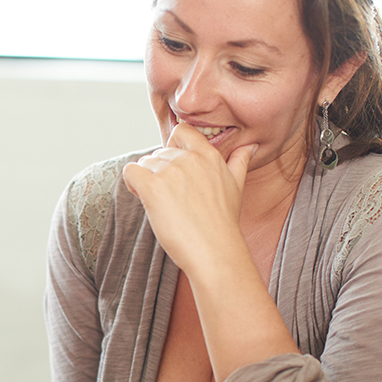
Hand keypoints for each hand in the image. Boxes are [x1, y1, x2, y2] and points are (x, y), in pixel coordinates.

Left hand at [121, 123, 257, 274]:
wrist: (214, 251)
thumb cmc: (223, 223)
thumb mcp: (236, 186)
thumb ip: (239, 161)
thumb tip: (250, 146)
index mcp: (209, 155)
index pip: (182, 131)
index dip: (172, 146)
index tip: (174, 168)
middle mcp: (189, 159)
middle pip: (160, 152)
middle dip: (160, 171)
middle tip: (171, 197)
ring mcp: (170, 172)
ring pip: (145, 163)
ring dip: (147, 180)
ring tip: (162, 203)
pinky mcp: (153, 187)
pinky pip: (131, 172)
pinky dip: (132, 183)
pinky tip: (144, 198)